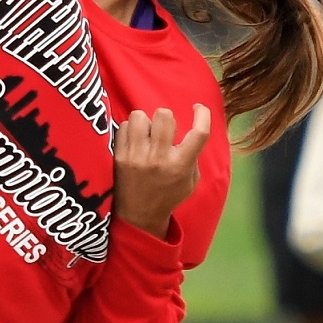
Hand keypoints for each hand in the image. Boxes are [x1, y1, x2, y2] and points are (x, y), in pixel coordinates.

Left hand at [112, 104, 210, 239]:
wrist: (140, 214)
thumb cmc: (169, 194)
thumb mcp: (191, 180)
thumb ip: (193, 154)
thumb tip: (193, 125)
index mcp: (181, 165)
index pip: (199, 134)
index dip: (203, 115)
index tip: (199, 108)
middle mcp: (159, 158)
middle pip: (164, 115)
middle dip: (166, 118)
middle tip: (163, 130)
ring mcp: (137, 156)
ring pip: (139, 116)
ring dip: (145, 122)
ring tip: (146, 135)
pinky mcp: (119, 155)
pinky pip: (123, 125)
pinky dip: (130, 130)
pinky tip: (134, 142)